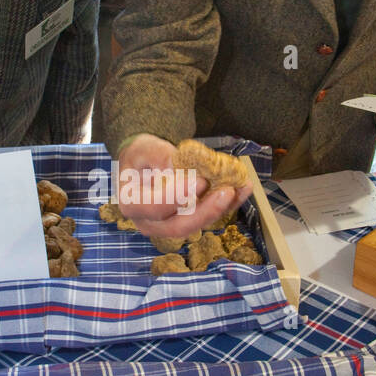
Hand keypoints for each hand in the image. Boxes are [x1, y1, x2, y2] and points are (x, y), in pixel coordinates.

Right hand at [117, 134, 252, 239]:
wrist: (145, 165)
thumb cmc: (141, 156)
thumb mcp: (144, 149)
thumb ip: (159, 156)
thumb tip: (180, 165)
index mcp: (131, 204)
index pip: (154, 207)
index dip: (177, 197)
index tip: (200, 180)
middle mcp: (149, 222)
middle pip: (178, 226)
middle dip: (206, 211)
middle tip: (227, 191)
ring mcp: (168, 226)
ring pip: (196, 225)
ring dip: (221, 209)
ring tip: (240, 187)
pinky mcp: (187, 222)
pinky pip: (208, 218)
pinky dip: (227, 205)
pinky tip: (243, 190)